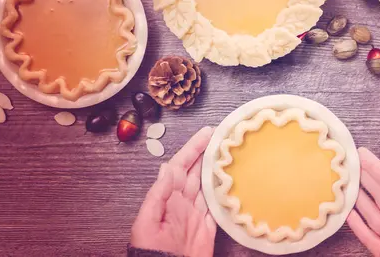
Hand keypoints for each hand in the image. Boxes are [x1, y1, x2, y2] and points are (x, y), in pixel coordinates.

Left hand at [131, 127, 216, 256]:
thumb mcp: (147, 221)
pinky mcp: (208, 229)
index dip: (193, 148)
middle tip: (222, 136)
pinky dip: (224, 193)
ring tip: (229, 153)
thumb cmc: (151, 250)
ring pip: (208, 185)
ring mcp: (197, 215)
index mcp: (168, 198)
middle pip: (197, 171)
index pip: (182, 166)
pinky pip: (218, 207)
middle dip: (207, 153)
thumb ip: (157, 195)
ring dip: (217, 169)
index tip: (207, 133)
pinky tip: (232, 182)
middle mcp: (184, 203)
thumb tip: (167, 168)